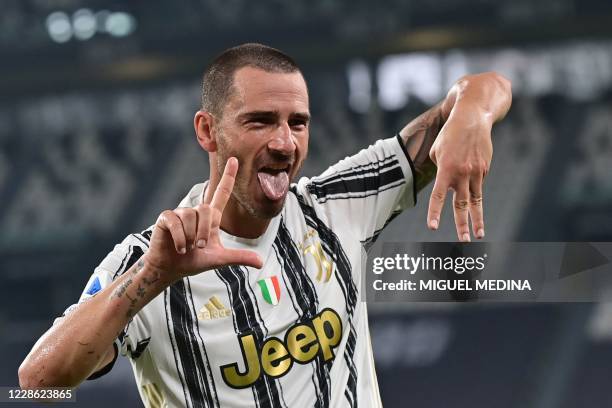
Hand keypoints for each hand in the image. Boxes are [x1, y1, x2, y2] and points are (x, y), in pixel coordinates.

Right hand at [146, 157, 262, 278]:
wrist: (171, 269)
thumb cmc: (195, 261)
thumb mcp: (219, 259)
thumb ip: (239, 257)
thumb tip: (261, 262)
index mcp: (211, 217)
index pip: (222, 192)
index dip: (229, 176)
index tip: (235, 160)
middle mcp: (196, 211)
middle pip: (206, 209)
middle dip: (204, 232)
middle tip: (199, 246)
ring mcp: (180, 213)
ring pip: (190, 216)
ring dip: (190, 237)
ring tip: (187, 248)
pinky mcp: (166, 218)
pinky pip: (176, 222)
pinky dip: (179, 238)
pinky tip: (179, 248)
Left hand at [427, 108, 491, 241]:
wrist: (473, 118)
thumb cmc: (449, 134)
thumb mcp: (436, 151)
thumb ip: (440, 171)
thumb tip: (448, 187)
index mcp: (446, 169)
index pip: (439, 196)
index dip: (435, 213)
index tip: (433, 227)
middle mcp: (462, 174)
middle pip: (462, 205)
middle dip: (462, 225)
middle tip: (463, 241)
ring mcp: (476, 173)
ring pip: (476, 201)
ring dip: (477, 220)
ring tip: (478, 235)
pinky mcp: (485, 170)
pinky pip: (477, 183)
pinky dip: (473, 186)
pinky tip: (471, 176)